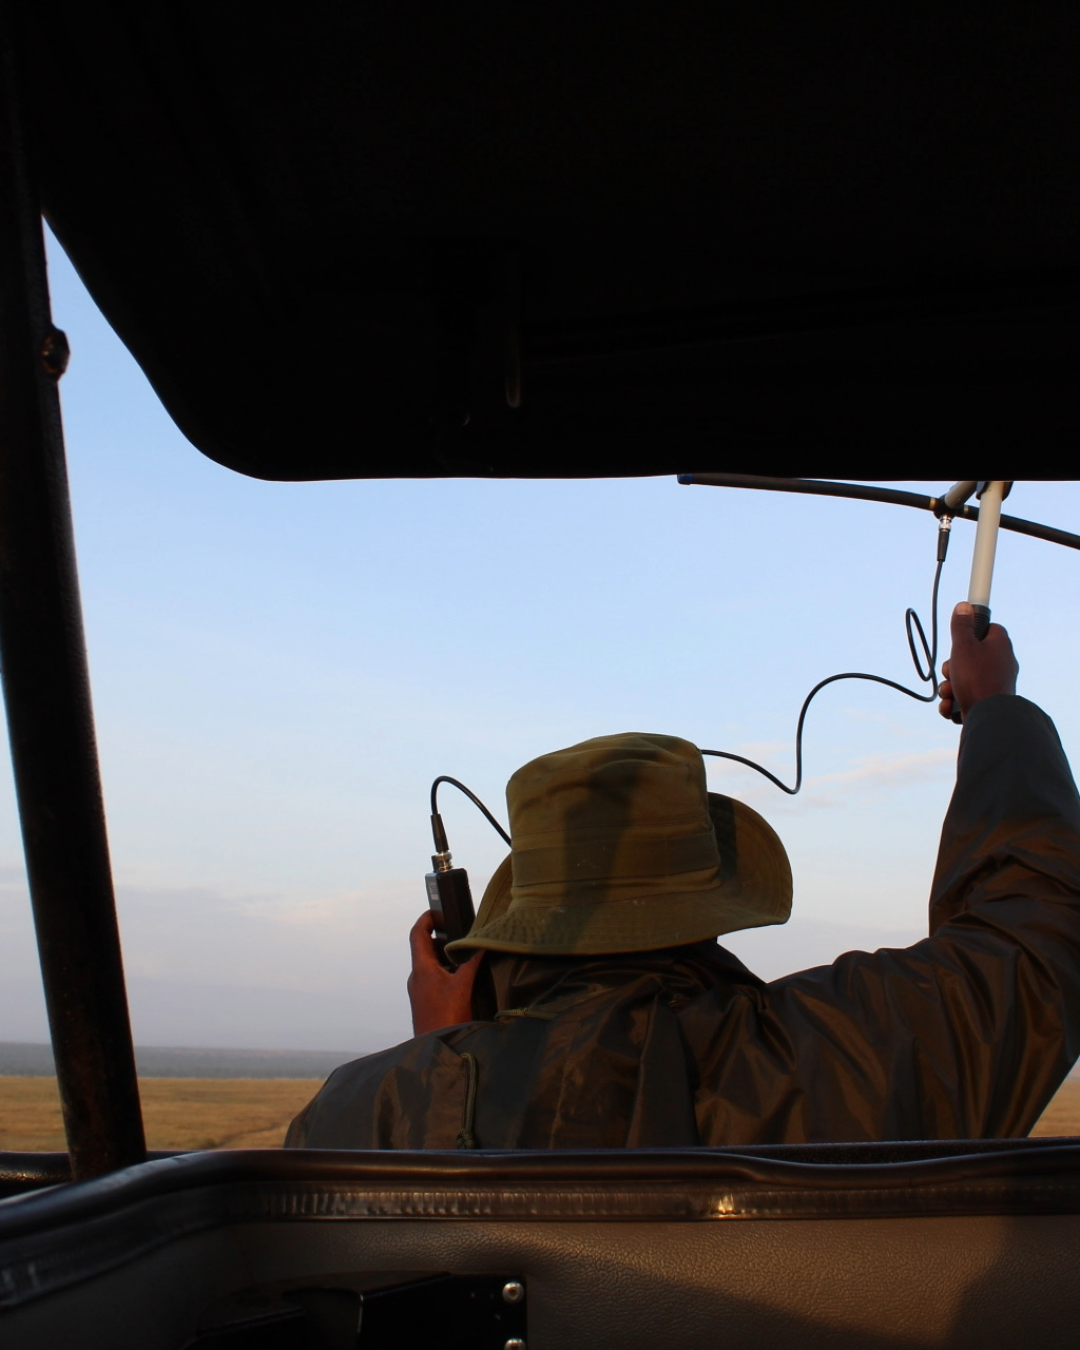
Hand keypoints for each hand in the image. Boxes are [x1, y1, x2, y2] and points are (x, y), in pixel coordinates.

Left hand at [407, 911, 481, 1034]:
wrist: (436, 1048)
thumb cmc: (446, 1018)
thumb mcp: (463, 986)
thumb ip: (472, 963)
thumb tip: (482, 945)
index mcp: (421, 969)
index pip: (417, 934)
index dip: (426, 919)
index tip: (438, 912)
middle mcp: (416, 977)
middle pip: (423, 948)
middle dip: (439, 936)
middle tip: (457, 930)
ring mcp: (419, 990)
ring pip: (429, 964)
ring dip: (443, 955)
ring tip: (463, 952)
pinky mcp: (424, 1001)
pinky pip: (432, 978)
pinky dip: (444, 970)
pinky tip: (461, 977)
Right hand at [938, 602, 1018, 720]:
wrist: (990, 718)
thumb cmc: (977, 679)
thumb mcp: (963, 646)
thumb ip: (961, 626)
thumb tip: (964, 606)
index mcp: (1000, 646)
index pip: (988, 628)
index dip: (971, 631)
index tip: (960, 636)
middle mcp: (1001, 664)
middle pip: (970, 657)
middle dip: (952, 667)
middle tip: (951, 671)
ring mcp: (995, 685)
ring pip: (965, 680)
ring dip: (950, 688)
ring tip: (950, 694)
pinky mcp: (988, 703)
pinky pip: (966, 698)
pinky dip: (955, 704)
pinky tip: (951, 709)